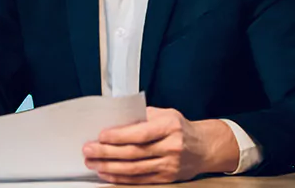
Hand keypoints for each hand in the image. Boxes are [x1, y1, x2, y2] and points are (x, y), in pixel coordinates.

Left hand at [82, 107, 238, 184]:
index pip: (140, 133)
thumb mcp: (166, 114)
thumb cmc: (181, 128)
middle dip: (107, 152)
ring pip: (134, 169)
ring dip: (109, 167)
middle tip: (88, 150)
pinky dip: (120, 178)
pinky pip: (139, 180)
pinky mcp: (166, 178)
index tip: (101, 135)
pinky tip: (107, 173)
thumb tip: (115, 119)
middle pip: (133, 153)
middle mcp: (171, 147)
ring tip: (92, 163)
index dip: (119, 136)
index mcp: (170, 127)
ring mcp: (169, 165)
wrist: (205, 148)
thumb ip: (143, 116)